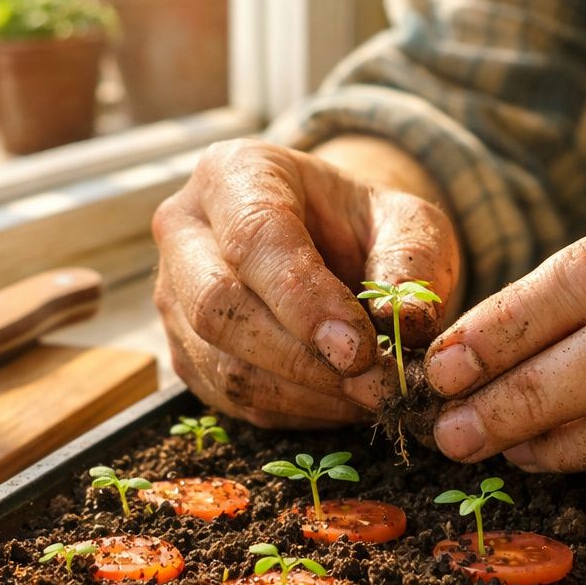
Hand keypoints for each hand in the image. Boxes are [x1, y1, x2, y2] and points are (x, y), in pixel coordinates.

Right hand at [153, 138, 459, 427]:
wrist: (334, 244)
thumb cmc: (365, 225)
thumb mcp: (409, 222)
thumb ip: (412, 261)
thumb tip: (407, 322)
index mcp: (234, 173)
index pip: (253, 238)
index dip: (304, 300)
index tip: (360, 348)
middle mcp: (185, 229)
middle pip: (218, 307)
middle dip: (301, 358)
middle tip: (374, 383)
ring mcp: (173, 294)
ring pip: (221, 363)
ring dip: (303, 394)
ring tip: (369, 395)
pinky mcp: (182, 350)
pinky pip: (228, 397)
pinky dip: (291, 411)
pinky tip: (339, 402)